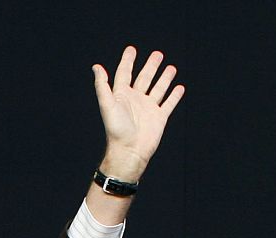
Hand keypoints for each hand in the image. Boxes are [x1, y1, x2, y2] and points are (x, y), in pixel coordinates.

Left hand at [91, 46, 184, 181]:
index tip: (131, 49)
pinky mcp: (159, 118)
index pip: (125, 73)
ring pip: (158, 89)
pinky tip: (179, 87)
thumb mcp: (107, 105)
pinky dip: (174, 96)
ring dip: (164, 78)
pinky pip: (169, 104)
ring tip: (171, 67)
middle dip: (151, 66)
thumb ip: (102, 85)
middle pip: (144, 78)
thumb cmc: (116, 129)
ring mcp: (148, 108)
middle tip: (158, 54)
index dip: (128, 61)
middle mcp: (135, 100)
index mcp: (122, 96)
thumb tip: (96, 67)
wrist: (130, 151)